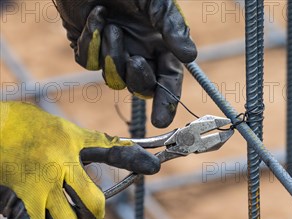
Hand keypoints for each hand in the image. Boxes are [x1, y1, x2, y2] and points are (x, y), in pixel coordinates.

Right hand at [0, 101, 159, 218]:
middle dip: (91, 216)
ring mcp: (35, 189)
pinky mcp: (15, 203)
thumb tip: (134, 147)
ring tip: (55, 212)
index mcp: (71, 151)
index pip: (110, 154)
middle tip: (82, 210)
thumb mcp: (66, 131)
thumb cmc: (30, 129)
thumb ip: (98, 144)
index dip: (135, 159)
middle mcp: (56, 171)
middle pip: (91, 211)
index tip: (155, 165)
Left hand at [54, 0, 197, 127]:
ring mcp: (113, 52)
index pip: (168, 82)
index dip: (167, 103)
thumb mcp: (157, 4)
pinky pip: (88, 61)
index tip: (161, 120)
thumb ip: (173, 30)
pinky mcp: (88, 48)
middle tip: (135, 60)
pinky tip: (95, 16)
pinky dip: (90, 41)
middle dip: (138, 80)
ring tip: (110, 24)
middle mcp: (139, 53)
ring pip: (113, 77)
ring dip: (111, 54)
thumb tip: (190, 57)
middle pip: (142, 87)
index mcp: (160, 46)